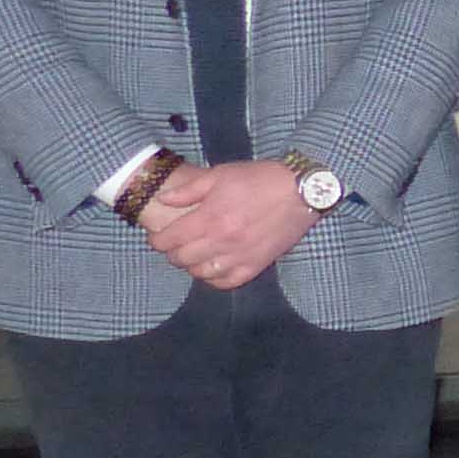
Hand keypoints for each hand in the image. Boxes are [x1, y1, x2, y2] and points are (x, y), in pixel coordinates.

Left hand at [140, 160, 314, 289]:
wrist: (301, 191)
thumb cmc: (259, 179)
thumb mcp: (220, 175)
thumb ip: (188, 190)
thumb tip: (163, 199)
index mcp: (210, 218)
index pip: (170, 240)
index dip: (157, 240)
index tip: (157, 237)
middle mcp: (222, 241)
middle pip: (182, 258)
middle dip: (172, 253)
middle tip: (174, 245)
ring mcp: (240, 256)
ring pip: (202, 273)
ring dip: (191, 266)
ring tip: (193, 256)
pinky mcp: (256, 264)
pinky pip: (227, 282)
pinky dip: (215, 278)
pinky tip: (213, 268)